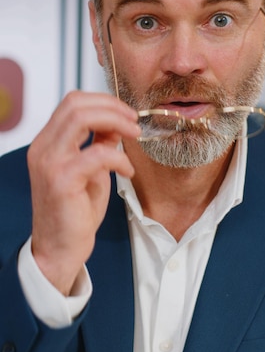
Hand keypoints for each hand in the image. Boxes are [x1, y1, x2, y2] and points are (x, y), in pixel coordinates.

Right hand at [27, 91, 140, 295]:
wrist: (59, 250)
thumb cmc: (75, 212)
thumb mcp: (91, 171)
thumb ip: (99, 145)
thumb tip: (118, 124)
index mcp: (47, 143)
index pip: (72, 102)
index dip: (104, 102)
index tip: (127, 114)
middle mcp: (43, 148)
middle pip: (76, 103)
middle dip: (112, 106)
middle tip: (134, 121)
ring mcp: (49, 162)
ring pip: (81, 117)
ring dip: (115, 121)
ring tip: (135, 134)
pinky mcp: (61, 180)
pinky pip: (96, 154)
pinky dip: (119, 158)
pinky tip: (127, 170)